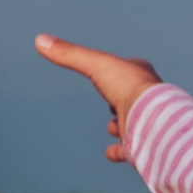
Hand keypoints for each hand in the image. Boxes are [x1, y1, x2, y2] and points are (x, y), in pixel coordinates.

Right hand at [35, 34, 162, 162]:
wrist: (152, 118)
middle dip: (121, 100)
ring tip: (113, 126)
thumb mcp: (96, 64)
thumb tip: (40, 40)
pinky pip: (130, 151)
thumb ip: (69, 54)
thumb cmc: (128, 86)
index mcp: (141, 78)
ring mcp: (144, 123)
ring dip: (121, 126)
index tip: (115, 70)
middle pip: (133, 99)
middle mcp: (146, 100)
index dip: (123, 71)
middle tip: (113, 103)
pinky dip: (119, 152)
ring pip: (133, 124)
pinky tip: (111, 152)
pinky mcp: (141, 145)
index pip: (132, 71)